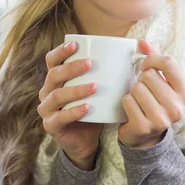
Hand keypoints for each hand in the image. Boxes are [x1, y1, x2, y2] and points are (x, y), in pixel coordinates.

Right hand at [37, 41, 101, 168]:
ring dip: (76, 89)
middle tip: (90, 63)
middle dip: (71, 68)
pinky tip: (87, 108)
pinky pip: (60, 117)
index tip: (75, 45)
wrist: (86, 140)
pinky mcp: (51, 126)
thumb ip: (109, 71)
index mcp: (55, 79)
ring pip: (57, 95)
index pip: (52, 60)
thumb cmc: (94, 108)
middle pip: (54, 75)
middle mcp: (47, 91)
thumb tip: (137, 49)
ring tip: (94, 86)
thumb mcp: (98, 88)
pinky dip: (74, 111)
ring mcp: (47, 109)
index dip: (60, 51)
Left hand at [118, 40, 184, 148]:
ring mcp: (161, 119)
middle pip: (149, 75)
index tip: (145, 66)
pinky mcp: (144, 127)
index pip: (169, 63)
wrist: (145, 134)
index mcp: (184, 93)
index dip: (152, 59)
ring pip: (137, 88)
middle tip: (144, 90)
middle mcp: (177, 107)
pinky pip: (128, 101)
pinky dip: (126, 103)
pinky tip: (133, 110)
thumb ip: (154, 58)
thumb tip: (142, 42)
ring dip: (133, 92)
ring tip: (139, 101)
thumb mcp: (160, 80)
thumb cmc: (153, 100)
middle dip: (141, 80)